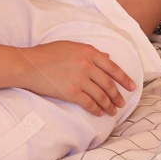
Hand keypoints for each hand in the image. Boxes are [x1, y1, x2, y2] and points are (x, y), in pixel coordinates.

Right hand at [20, 41, 136, 116]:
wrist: (29, 65)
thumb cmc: (46, 53)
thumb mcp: (70, 46)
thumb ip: (90, 52)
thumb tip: (108, 58)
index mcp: (88, 52)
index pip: (113, 67)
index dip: (124, 79)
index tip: (132, 86)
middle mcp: (87, 65)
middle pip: (109, 84)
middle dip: (117, 95)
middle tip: (121, 103)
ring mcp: (80, 80)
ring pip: (101, 96)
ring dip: (109, 105)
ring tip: (112, 111)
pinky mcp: (72, 93)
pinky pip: (90, 104)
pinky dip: (96, 110)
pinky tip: (99, 113)